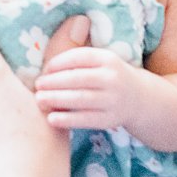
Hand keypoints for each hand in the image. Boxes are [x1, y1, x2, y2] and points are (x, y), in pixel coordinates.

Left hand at [33, 46, 149, 130]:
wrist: (139, 99)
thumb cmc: (107, 77)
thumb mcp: (99, 61)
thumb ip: (76, 57)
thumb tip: (46, 57)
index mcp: (107, 59)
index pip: (80, 57)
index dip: (59, 62)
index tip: (44, 69)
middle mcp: (112, 78)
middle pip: (78, 78)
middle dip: (54, 82)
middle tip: (37, 85)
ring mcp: (113, 99)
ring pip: (81, 99)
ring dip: (57, 99)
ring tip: (39, 100)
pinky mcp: (111, 119)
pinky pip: (86, 119)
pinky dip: (67, 120)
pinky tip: (51, 119)